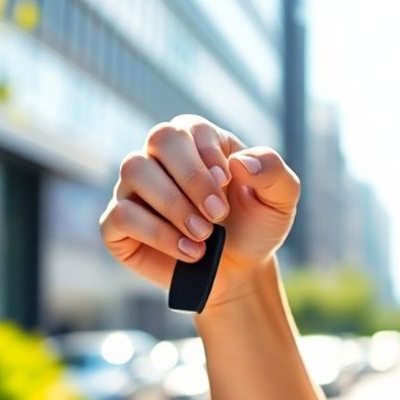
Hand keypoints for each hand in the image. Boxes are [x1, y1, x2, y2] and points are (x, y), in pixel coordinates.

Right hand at [99, 115, 299, 308]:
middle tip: (218, 214)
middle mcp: (160, 158)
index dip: (207, 154)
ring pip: (134, 171)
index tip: (228, 183)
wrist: (240, 272)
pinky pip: (121, 216)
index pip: (189, 127)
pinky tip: (190, 252)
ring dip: (174, 205)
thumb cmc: (255, 227)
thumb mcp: (280, 200)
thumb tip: (241, 162)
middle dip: (192, 178)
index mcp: (197, 141)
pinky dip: (157, 234)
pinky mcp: (119, 224)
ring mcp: (135, 189)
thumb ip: (273, 171)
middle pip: (159, 139)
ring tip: (204, 236)